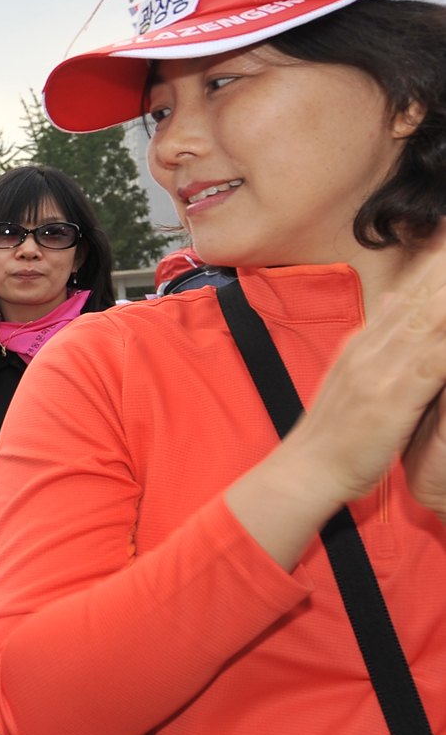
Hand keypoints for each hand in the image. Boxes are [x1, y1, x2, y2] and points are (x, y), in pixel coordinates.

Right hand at [229, 232, 445, 564]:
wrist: (303, 471)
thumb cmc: (332, 436)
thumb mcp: (351, 377)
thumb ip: (376, 337)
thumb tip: (395, 298)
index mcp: (366, 344)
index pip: (410, 292)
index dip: (437, 262)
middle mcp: (373, 348)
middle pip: (424, 296)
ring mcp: (382, 370)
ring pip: (432, 319)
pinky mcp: (394, 396)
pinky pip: (436, 361)